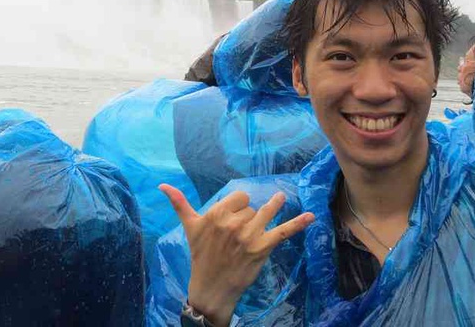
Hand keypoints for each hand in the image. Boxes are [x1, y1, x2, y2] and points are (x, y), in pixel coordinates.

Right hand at [159, 184, 314, 326]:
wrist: (211, 288)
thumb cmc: (201, 256)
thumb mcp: (190, 228)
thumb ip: (179, 204)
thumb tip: (162, 186)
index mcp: (215, 214)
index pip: (238, 197)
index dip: (238, 206)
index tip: (233, 218)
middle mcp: (232, 223)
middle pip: (250, 207)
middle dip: (248, 216)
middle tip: (240, 235)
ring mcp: (248, 235)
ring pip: (265, 213)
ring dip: (274, 205)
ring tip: (281, 197)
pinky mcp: (262, 248)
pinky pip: (283, 231)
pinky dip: (298, 223)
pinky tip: (312, 216)